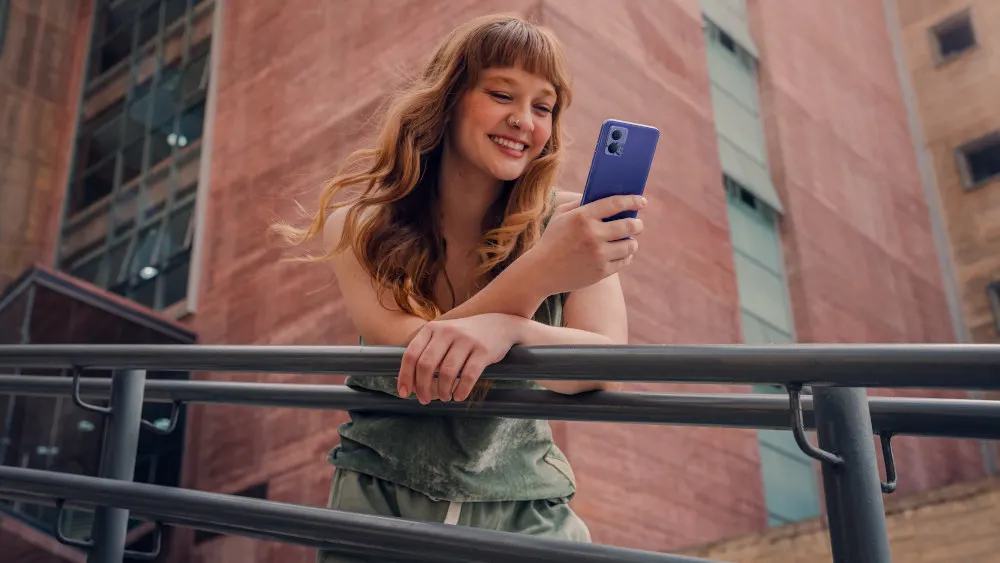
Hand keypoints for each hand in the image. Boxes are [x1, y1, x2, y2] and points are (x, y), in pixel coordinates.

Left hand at [397, 314, 520, 403]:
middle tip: (424, 399)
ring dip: (443, 391)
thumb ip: (427, 353)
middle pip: (426, 365)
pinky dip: (461, 390)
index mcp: (432, 328)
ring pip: (447, 373)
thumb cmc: (465, 337)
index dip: (405, 376)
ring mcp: (466, 340)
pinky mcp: (483, 350)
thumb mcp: (443, 336)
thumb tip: (409, 383)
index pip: (411, 354)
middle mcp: (447, 332)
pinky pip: (468, 376)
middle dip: (423, 387)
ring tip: (445, 397)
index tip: (404, 393)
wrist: (499, 325)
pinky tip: (459, 396)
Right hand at [525, 195, 644, 295]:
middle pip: (629, 225)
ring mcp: (598, 254)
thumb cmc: (553, 239)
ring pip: (630, 245)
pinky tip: (622, 253)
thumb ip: (582, 202)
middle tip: (638, 224)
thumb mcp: (561, 215)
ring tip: (629, 240)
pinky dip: (626, 256)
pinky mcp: (601, 271)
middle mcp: (593, 235)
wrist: (541, 271)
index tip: (642, 201)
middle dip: (637, 223)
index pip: (616, 203)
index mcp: (582, 217)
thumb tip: (607, 196)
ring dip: (632, 241)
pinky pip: (624, 261)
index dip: (632, 201)